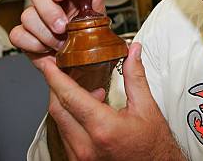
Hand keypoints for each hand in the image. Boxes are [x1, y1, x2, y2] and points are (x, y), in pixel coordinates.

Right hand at [9, 0, 108, 70]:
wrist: (79, 57)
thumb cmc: (87, 32)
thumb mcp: (97, 17)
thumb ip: (97, 1)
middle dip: (49, 11)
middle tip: (62, 27)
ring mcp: (34, 16)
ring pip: (27, 14)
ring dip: (45, 33)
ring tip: (60, 44)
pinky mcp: (24, 34)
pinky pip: (17, 35)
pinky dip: (33, 44)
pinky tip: (47, 49)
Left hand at [43, 42, 184, 160]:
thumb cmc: (154, 146)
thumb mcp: (147, 108)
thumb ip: (135, 77)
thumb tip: (133, 52)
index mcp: (103, 129)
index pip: (70, 97)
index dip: (55, 77)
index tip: (48, 63)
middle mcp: (86, 146)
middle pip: (57, 109)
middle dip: (55, 86)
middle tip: (57, 70)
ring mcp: (81, 157)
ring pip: (60, 123)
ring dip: (66, 103)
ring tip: (85, 91)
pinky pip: (66, 136)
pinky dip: (71, 119)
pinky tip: (87, 111)